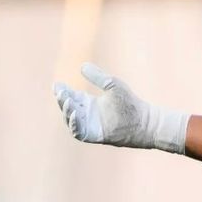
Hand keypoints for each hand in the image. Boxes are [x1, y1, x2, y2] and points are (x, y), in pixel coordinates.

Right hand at [52, 63, 188, 152]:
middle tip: (60, 91)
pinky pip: (78, 132)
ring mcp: (89, 125)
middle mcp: (87, 114)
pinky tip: (75, 113)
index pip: (70, 96)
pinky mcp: (94, 135)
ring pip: (70, 119)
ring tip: (67, 101)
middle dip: (62, 99)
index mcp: (89, 103)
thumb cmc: (130, 103)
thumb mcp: (112, 85)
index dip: (62, 91)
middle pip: (67, 107)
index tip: (58, 84)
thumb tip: (82, 65)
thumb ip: (97, 77)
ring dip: (66, 111)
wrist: (144, 121)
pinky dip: (74, 124)